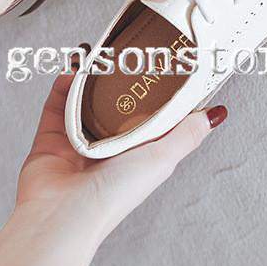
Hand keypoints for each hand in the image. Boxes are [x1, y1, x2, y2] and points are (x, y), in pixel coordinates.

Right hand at [0, 50, 226, 265]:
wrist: (63, 214)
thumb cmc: (114, 196)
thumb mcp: (160, 159)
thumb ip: (186, 135)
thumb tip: (215, 116)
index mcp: (135, 152)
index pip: (145, 113)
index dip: (148, 87)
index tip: (153, 59)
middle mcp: (107, 146)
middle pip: (111, 102)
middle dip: (113, 77)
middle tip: (118, 51)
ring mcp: (77, 141)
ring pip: (82, 99)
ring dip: (87, 76)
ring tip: (94, 54)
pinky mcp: (51, 138)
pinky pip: (56, 104)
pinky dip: (62, 85)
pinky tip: (70, 70)